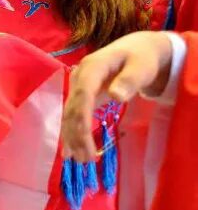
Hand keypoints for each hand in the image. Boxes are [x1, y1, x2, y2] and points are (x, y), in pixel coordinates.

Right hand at [62, 31, 172, 161]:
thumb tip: (115, 95)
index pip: (82, 93)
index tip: (85, 140)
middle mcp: (79, 76)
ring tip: (79, 160)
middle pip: (73, 108)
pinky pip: (72, 115)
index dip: (81, 117)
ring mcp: (77, 86)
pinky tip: (69, 150)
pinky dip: (71, 132)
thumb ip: (130, 80)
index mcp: (93, 67)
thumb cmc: (141, 58)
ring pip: (69, 114)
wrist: (137, 49)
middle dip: (77, 134)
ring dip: (72, 137)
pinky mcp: (81, 95)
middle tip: (86, 159)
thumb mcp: (141, 66)